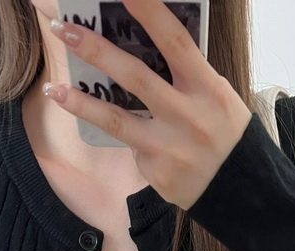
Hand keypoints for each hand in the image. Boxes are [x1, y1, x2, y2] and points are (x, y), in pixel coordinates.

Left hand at [45, 0, 252, 210]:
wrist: (240, 190)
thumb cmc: (225, 133)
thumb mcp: (217, 96)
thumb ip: (186, 74)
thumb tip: (142, 44)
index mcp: (207, 87)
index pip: (175, 41)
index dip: (148, 11)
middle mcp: (188, 115)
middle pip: (134, 76)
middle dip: (95, 50)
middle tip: (64, 29)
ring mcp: (170, 146)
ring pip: (116, 120)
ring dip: (81, 102)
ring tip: (54, 89)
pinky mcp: (157, 171)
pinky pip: (132, 147)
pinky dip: (127, 139)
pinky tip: (134, 141)